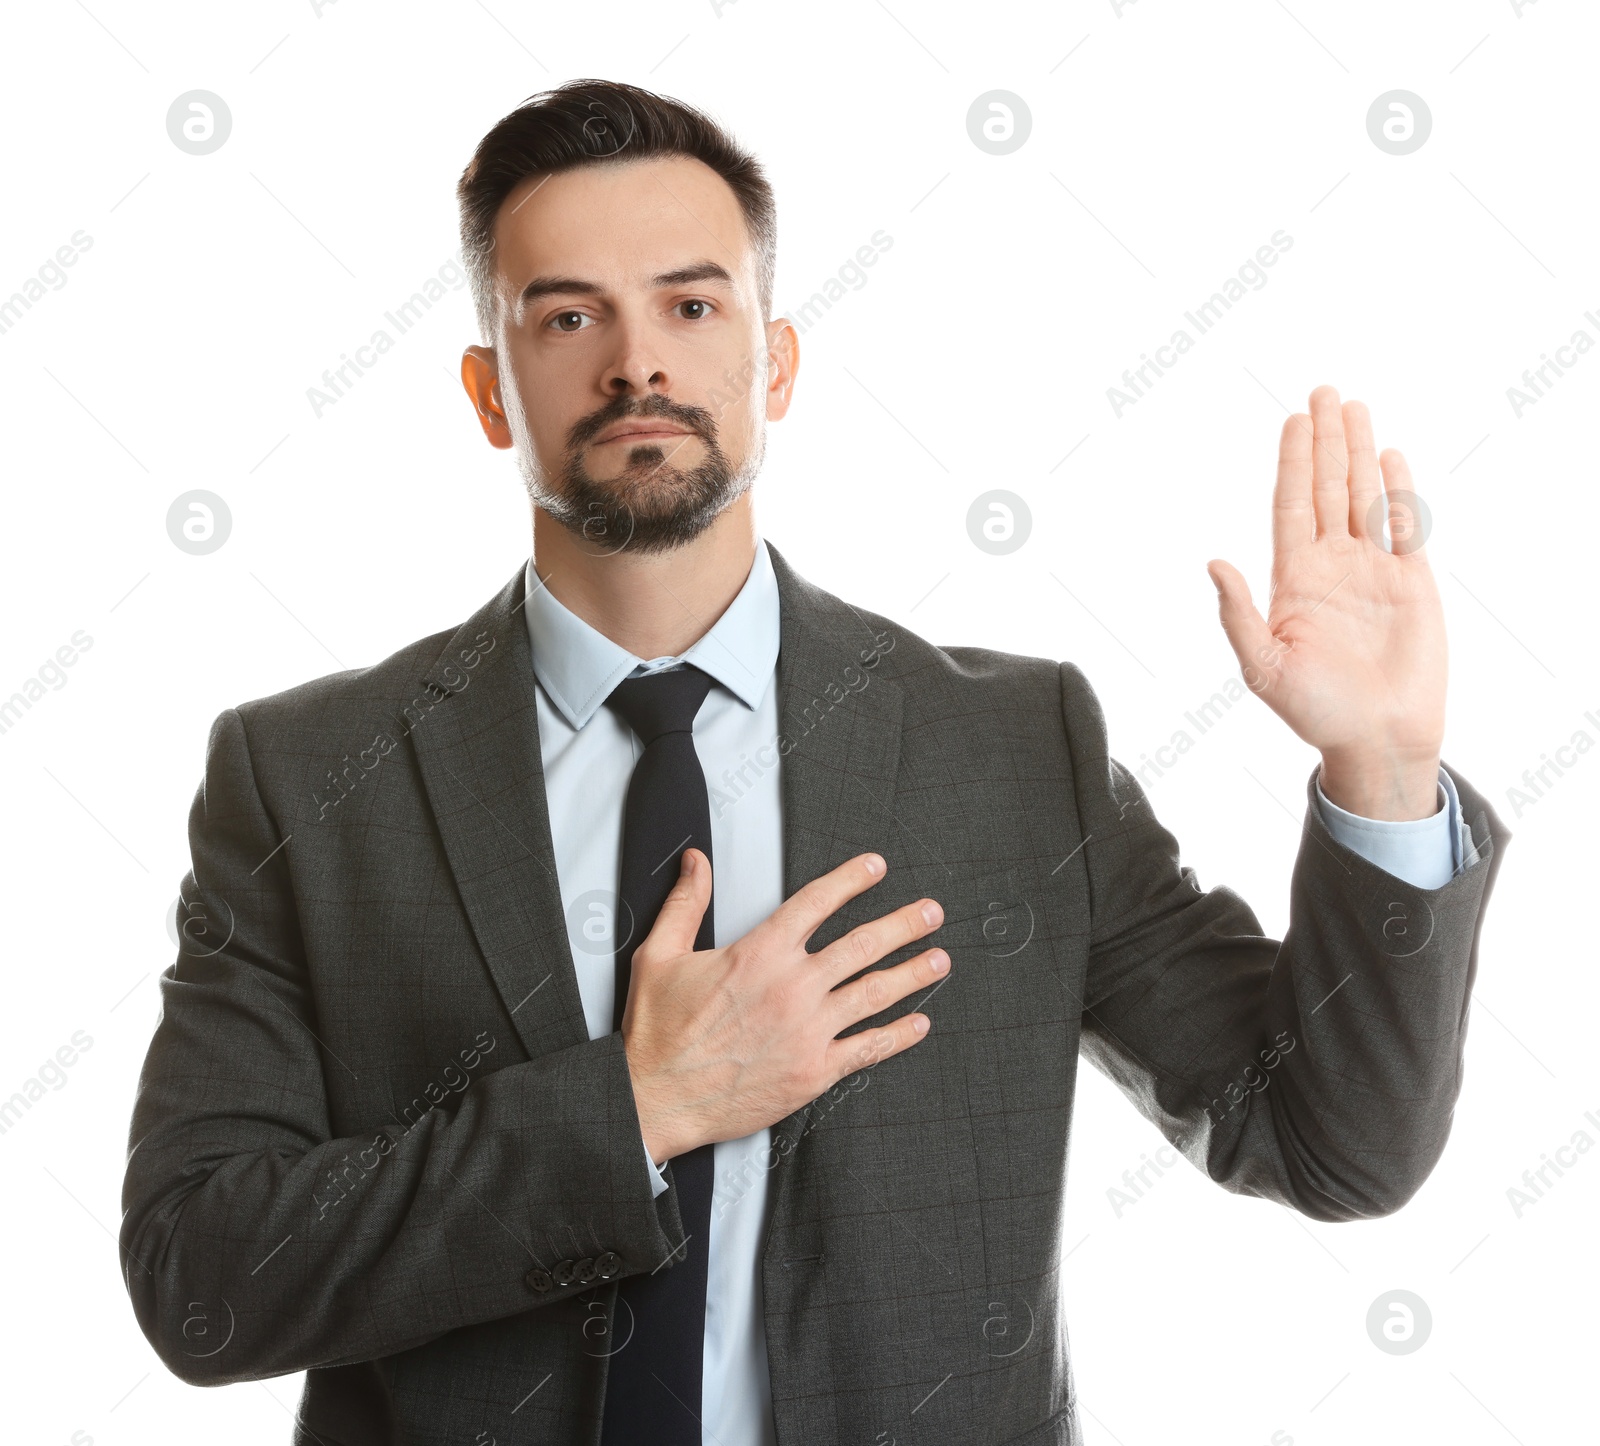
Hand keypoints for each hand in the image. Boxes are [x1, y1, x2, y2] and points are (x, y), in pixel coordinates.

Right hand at [620, 848, 946, 1162]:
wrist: (657, 1099)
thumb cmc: (658, 1033)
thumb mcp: (660, 954)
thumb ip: (686, 903)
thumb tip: (696, 862)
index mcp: (759, 953)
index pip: (817, 903)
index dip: (852, 880)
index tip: (876, 868)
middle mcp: (792, 986)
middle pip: (862, 944)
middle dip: (904, 924)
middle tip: (930, 913)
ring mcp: (808, 1030)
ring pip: (875, 992)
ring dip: (913, 973)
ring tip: (939, 959)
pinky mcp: (814, 1070)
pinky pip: (868, 1047)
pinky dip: (899, 1034)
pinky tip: (918, 1023)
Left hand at [1207, 384, 1445, 819]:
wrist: (1376, 738)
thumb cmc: (1314, 710)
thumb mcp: (1262, 666)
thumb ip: (1237, 615)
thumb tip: (1213, 564)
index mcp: (1293, 579)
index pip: (1291, 506)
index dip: (1292, 463)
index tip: (1292, 421)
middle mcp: (1332, 565)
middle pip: (1327, 488)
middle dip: (1324, 441)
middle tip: (1322, 391)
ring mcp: (1373, 569)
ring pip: (1364, 496)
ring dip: (1359, 452)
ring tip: (1352, 407)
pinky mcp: (1412, 582)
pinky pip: (1404, 526)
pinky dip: (1397, 490)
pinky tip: (1388, 457)